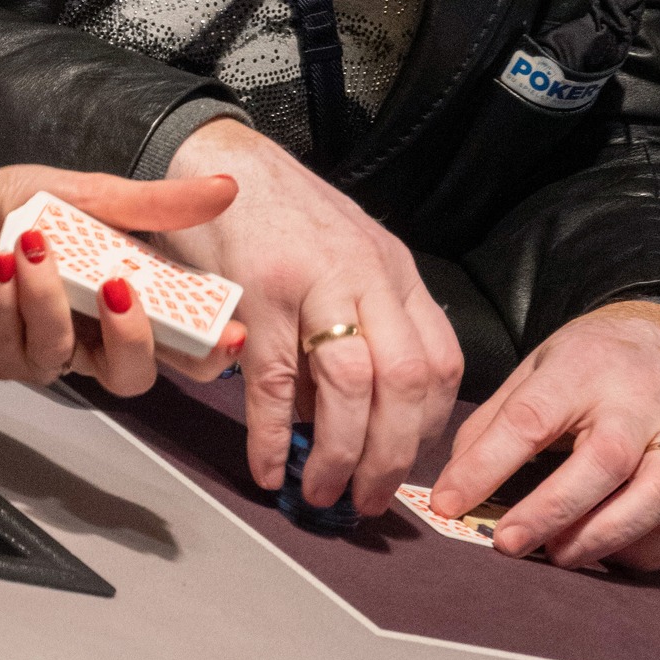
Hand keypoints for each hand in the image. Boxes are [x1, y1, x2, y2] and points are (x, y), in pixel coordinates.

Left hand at [0, 149, 239, 395]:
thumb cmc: (23, 207)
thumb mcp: (95, 195)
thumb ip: (155, 205)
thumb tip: (226, 190)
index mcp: (123, 308)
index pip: (177, 347)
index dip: (207, 353)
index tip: (229, 336)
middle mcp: (86, 341)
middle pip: (128, 377)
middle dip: (133, 339)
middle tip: (121, 286)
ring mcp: (35, 353)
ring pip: (58, 356)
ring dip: (49, 299)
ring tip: (35, 243)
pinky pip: (3, 342)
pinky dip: (4, 298)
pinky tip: (0, 261)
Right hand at [164, 119, 462, 512]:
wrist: (217, 158)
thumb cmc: (280, 216)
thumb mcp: (344, 257)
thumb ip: (361, 323)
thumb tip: (353, 418)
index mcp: (393, 271)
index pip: (441, 360)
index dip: (428, 426)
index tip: (404, 465)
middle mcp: (365, 275)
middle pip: (405, 381)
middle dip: (390, 457)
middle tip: (368, 501)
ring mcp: (312, 282)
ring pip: (351, 385)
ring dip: (340, 454)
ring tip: (322, 492)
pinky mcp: (257, 292)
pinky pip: (276, 381)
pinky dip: (275, 436)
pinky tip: (271, 467)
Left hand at [430, 302, 659, 568]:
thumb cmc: (593, 361)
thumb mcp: (538, 367)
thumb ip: (496, 421)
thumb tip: (455, 486)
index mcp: (582, 368)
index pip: (531, 419)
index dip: (486, 466)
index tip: (448, 503)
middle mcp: (637, 402)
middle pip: (603, 460)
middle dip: (550, 509)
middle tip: (505, 543)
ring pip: (656, 494)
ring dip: (603, 534)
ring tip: (557, 555)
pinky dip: (647, 550)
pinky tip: (608, 553)